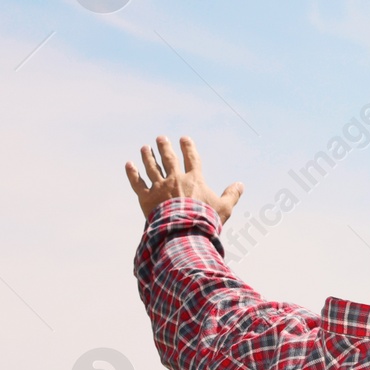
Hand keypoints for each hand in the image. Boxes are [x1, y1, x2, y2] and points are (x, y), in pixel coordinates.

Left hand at [125, 135, 243, 222]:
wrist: (184, 230)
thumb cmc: (206, 219)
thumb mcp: (224, 208)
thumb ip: (232, 195)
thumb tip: (240, 184)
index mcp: (194, 180)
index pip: (192, 159)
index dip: (188, 147)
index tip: (184, 138)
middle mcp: (176, 179)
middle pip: (169, 159)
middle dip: (164, 147)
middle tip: (160, 138)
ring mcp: (160, 188)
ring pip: (152, 168)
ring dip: (147, 157)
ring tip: (144, 148)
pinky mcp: (147, 198)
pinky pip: (137, 183)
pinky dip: (132, 174)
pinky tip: (128, 164)